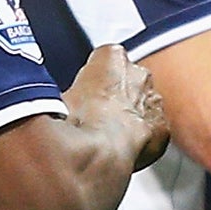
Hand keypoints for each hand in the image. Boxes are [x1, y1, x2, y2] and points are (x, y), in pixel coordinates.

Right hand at [63, 44, 170, 171]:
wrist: (98, 153)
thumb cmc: (75, 121)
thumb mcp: (55, 96)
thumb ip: (61, 90)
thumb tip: (48, 99)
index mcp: (112, 57)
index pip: (105, 60)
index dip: (94, 80)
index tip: (84, 94)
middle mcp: (138, 73)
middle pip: (128, 80)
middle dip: (116, 96)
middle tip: (96, 117)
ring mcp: (154, 100)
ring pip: (143, 105)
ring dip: (130, 117)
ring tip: (107, 137)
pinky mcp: (162, 127)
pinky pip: (153, 130)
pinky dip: (142, 139)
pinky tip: (123, 150)